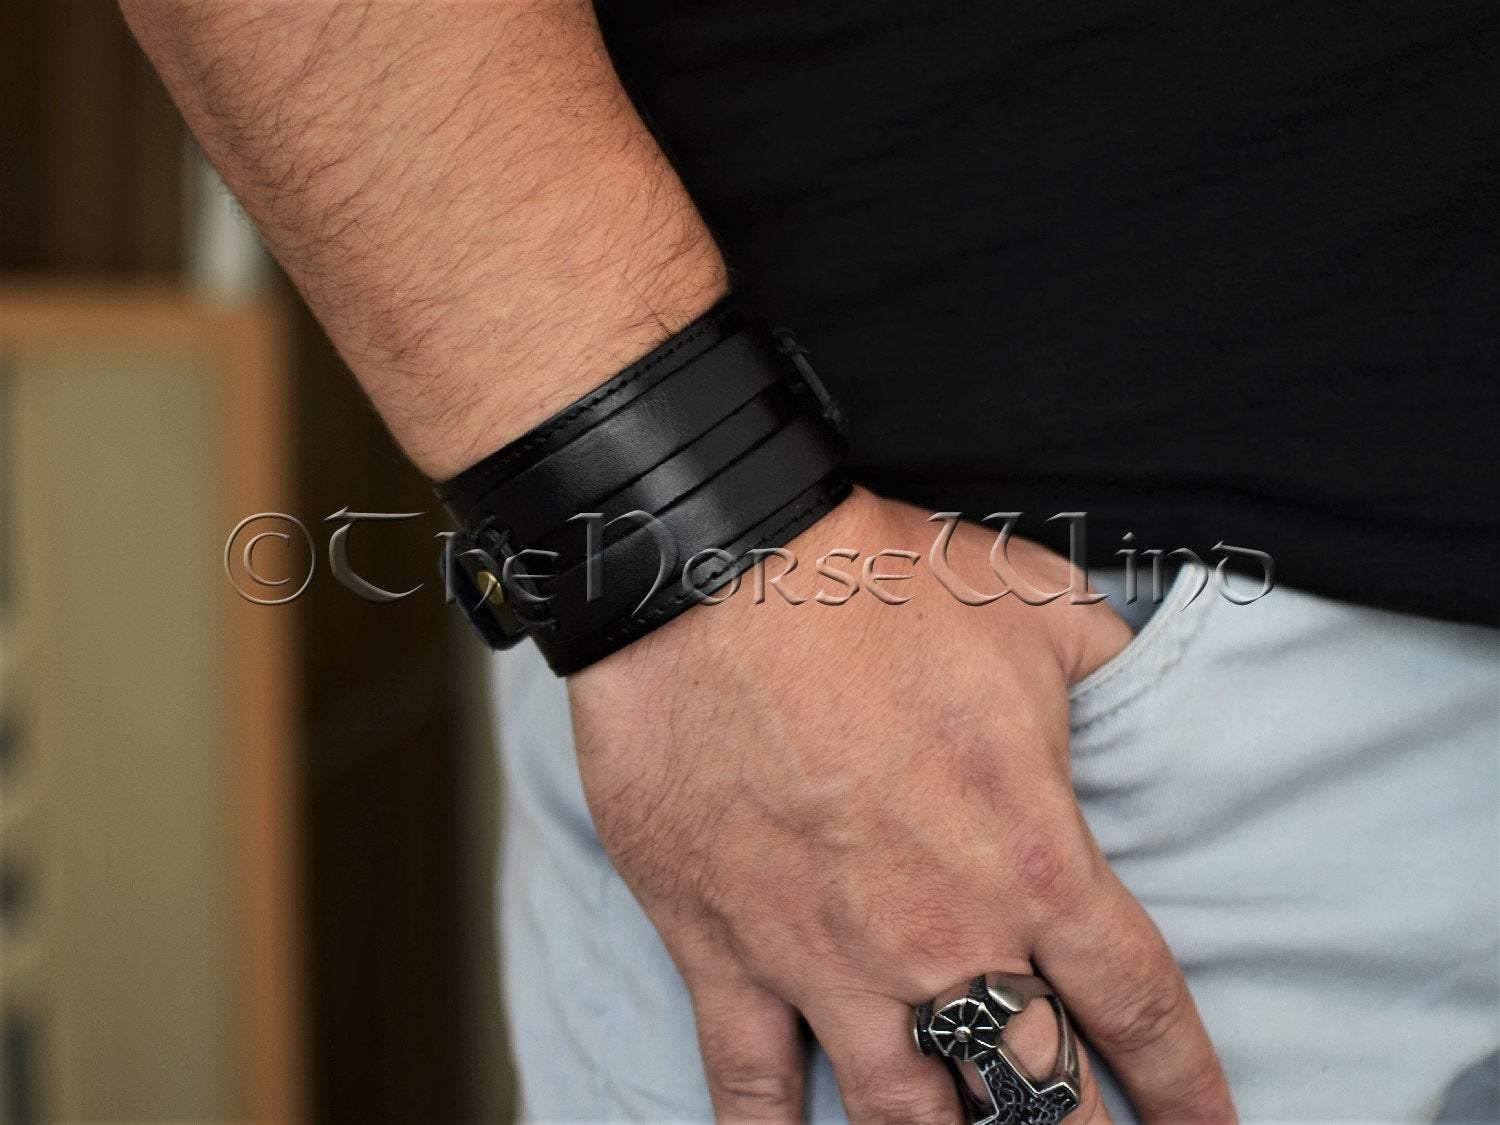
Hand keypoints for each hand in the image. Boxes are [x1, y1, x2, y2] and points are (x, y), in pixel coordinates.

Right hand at [568, 487, 1234, 1121]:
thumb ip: (1106, 662)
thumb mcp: (1032, 602)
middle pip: (1036, 1093)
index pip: (1138, 1007)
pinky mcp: (725, 955)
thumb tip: (1135, 680)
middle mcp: (942, 937)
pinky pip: (753, 1090)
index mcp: (1033, 858)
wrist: (709, 574)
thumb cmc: (872, 583)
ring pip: (907, 1122)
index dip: (1186, 1086)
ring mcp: (826, 961)